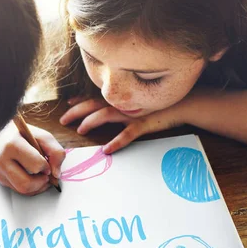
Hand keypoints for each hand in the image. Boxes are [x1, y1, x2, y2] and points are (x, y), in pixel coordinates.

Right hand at [0, 120, 65, 194]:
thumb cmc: (22, 135)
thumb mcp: (42, 136)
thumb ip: (55, 151)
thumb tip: (56, 174)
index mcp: (13, 145)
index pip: (35, 165)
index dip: (46, 167)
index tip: (47, 164)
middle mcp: (2, 159)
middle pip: (26, 183)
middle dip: (41, 182)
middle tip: (46, 175)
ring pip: (22, 190)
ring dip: (37, 187)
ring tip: (41, 178)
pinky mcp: (0, 179)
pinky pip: (19, 191)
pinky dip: (31, 188)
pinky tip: (34, 178)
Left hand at [60, 97, 186, 153]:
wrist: (183, 104)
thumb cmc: (158, 105)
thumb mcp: (137, 103)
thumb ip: (121, 105)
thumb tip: (104, 108)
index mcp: (120, 99)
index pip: (94, 97)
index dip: (79, 101)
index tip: (67, 105)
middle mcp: (122, 104)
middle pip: (93, 104)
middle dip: (76, 112)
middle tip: (63, 120)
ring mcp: (132, 113)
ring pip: (105, 114)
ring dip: (91, 121)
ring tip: (80, 130)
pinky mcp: (143, 124)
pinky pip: (127, 134)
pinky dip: (116, 142)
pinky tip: (106, 149)